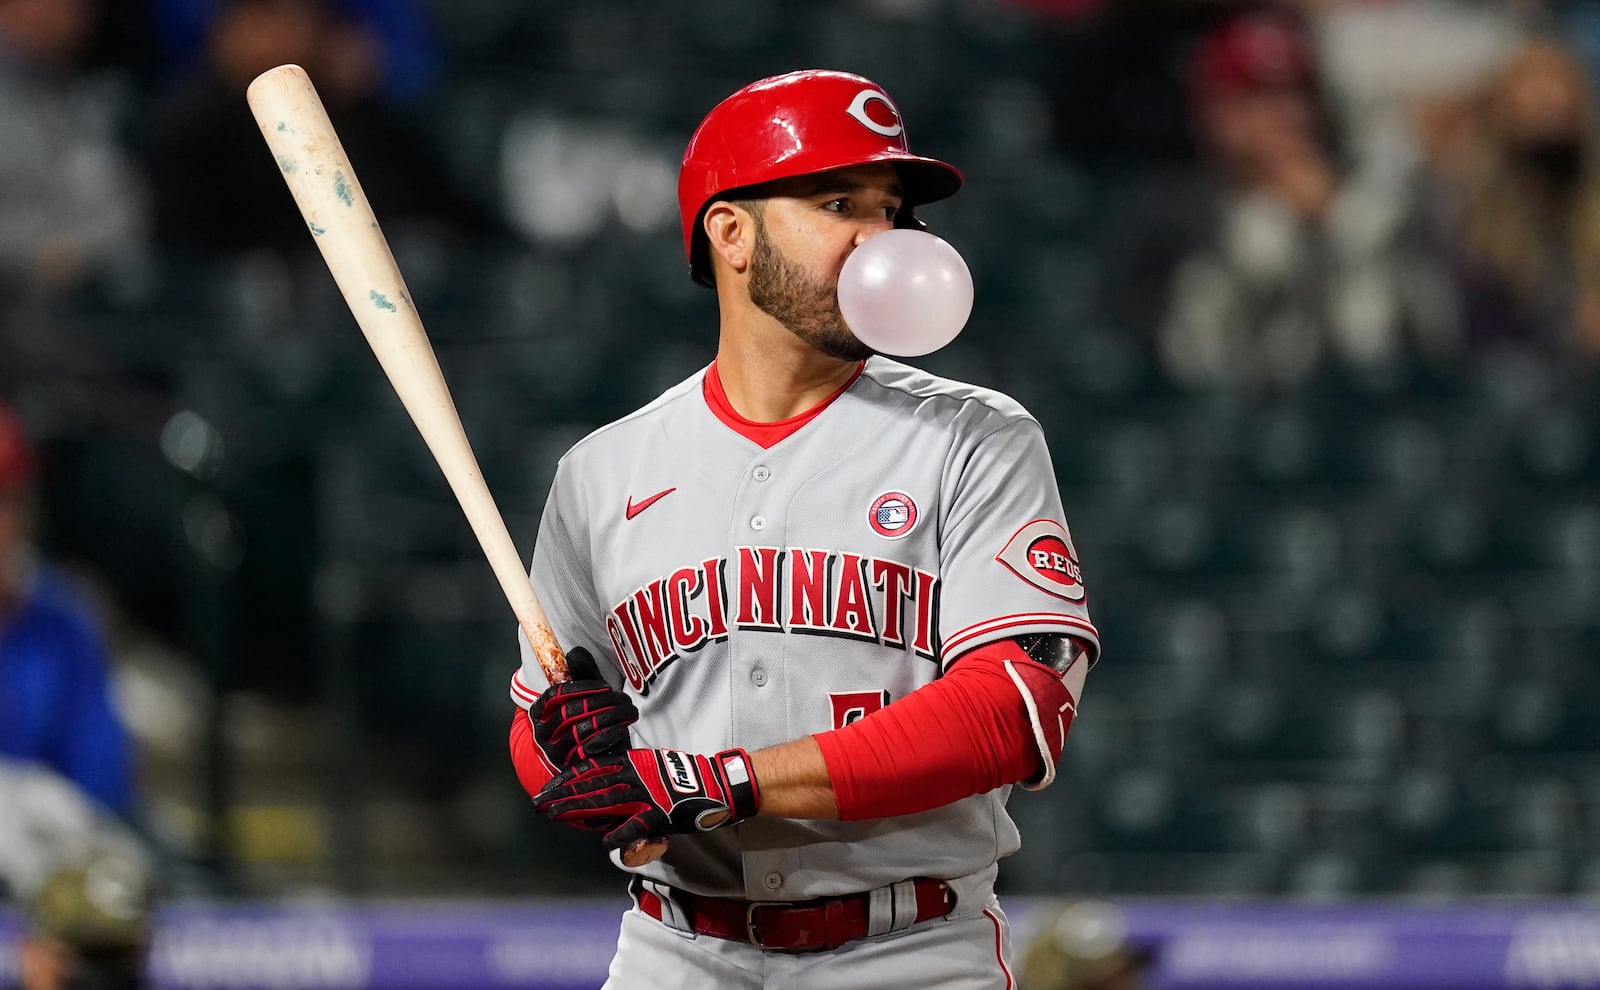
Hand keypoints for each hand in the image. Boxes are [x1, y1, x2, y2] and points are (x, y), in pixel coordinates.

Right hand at [532, 647, 637, 766]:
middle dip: (601, 703)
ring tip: (629, 711)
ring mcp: (555, 755)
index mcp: (539, 714)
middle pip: (569, 713)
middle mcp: (542, 735)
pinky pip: (589, 750)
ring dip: (610, 717)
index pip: (553, 696)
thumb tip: (575, 651)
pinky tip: (623, 728)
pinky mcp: (571, 769)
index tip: (605, 686)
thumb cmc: (588, 721)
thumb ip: (581, 674)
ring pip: (580, 731)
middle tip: (624, 699)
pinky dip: (609, 736)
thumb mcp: (585, 696)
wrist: (593, 758)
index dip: (580, 688)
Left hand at [534, 748, 759, 850]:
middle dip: (562, 794)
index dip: (567, 778)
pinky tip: (603, 840)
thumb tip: (604, 788)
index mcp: (632, 764)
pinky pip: (635, 825)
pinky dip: (618, 833)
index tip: (547, 786)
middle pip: (591, 784)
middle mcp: (635, 776)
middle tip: (538, 802)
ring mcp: (647, 795)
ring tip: (555, 814)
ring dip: (578, 808)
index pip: (592, 768)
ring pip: (605, 801)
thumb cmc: (683, 779)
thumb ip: (627, 778)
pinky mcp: (660, 814)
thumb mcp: (650, 770)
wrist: (716, 784)